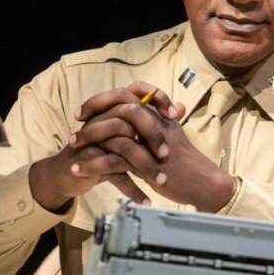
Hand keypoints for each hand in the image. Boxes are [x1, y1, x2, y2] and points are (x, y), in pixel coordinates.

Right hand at [27, 82, 184, 211]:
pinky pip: (114, 174)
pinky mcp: (89, 161)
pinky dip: (131, 189)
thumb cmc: (100, 150)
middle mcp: (102, 119)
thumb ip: (154, 121)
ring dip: (145, 168)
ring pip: (125, 148)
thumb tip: (181, 108)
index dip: (157, 98)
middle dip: (153, 137)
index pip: (136, 91)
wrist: (66, 172)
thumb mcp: (127, 135)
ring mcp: (94, 140)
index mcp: (112, 108)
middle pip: (132, 119)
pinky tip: (145, 200)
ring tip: (161, 182)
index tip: (175, 115)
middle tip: (167, 155)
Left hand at [74, 82, 237, 212]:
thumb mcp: (174, 134)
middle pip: (118, 105)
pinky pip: (113, 160)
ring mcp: (150, 141)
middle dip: (92, 113)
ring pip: (113, 131)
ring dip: (88, 138)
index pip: (128, 92)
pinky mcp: (146, 163)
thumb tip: (166, 106)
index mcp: (158, 113)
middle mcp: (155, 121)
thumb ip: (163, 119)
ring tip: (72, 147)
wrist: (201, 182)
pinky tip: (78, 169)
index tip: (86, 110)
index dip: (104, 98)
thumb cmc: (186, 160)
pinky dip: (92, 164)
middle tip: (76, 125)